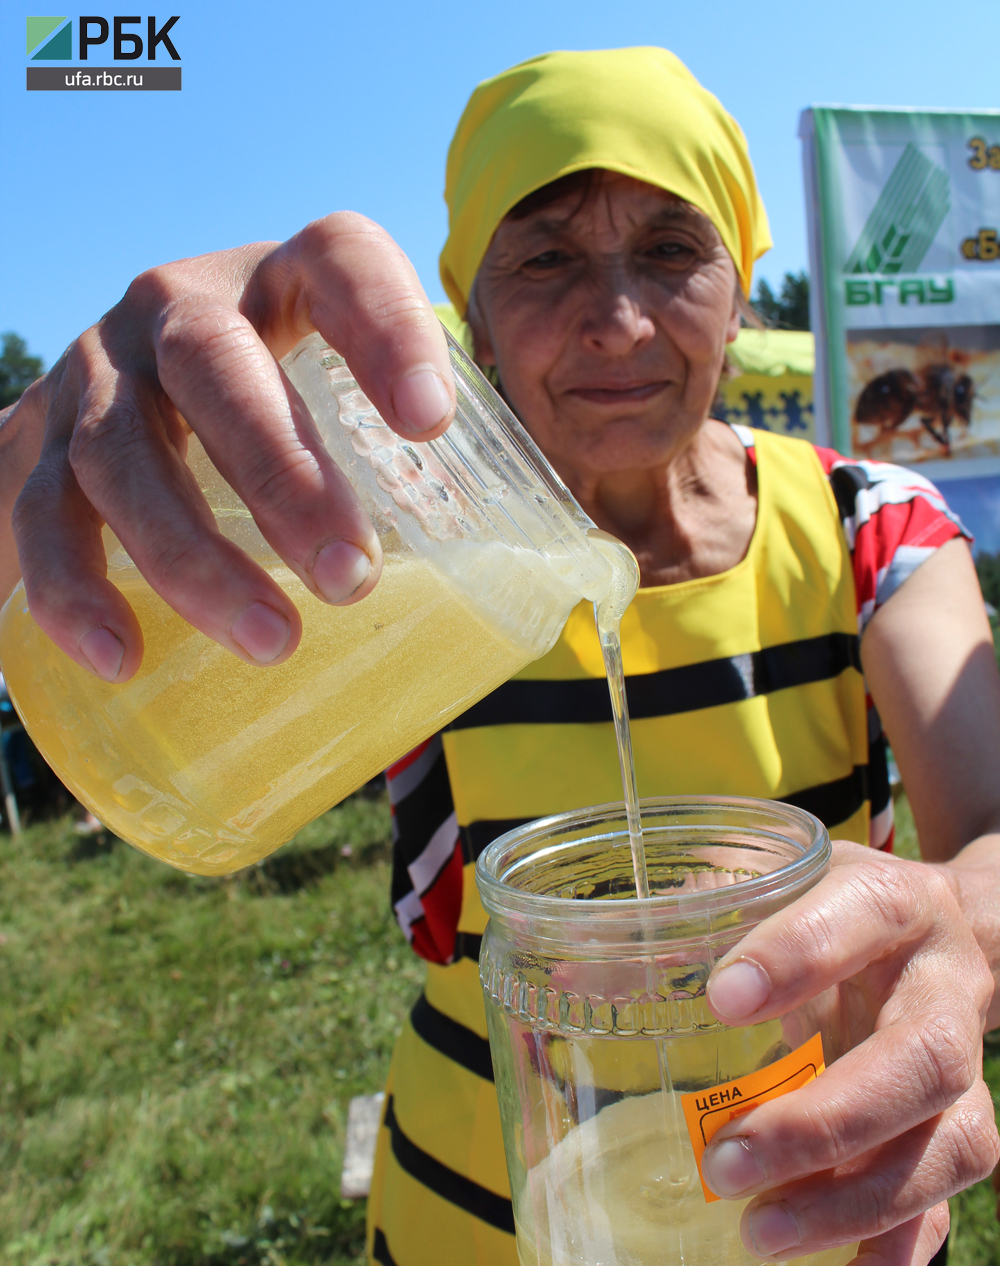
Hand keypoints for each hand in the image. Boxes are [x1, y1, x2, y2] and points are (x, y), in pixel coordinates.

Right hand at [0, 214, 454, 680]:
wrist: (110, 415)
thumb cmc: (269, 421)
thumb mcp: (336, 405)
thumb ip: (415, 463)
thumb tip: (549, 577)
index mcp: (279, 282)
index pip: (338, 260)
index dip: (386, 327)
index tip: (430, 424)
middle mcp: (178, 307)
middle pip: (216, 366)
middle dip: (282, 475)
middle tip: (349, 576)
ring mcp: (98, 371)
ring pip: (124, 451)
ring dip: (192, 555)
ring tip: (271, 639)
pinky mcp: (37, 443)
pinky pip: (44, 515)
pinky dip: (77, 591)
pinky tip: (121, 656)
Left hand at [702, 841, 998, 1265]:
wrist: (944, 936)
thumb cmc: (831, 910)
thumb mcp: (774, 883)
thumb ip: (689, 916)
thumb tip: (570, 966)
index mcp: (891, 906)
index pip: (860, 918)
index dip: (797, 957)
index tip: (721, 996)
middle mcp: (941, 992)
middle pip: (918, 1063)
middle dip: (825, 1123)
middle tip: (725, 1161)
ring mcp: (960, 1076)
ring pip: (947, 1150)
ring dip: (853, 1207)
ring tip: (758, 1235)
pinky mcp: (950, 1139)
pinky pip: (941, 1216)